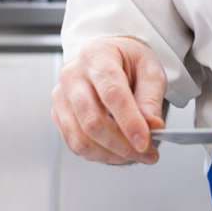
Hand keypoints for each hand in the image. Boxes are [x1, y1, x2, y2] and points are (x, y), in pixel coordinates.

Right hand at [52, 37, 166, 165]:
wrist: (107, 56)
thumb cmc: (127, 61)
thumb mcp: (149, 70)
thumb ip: (151, 98)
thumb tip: (152, 126)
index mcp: (97, 56)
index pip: (112, 94)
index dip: (129, 122)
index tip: (145, 142)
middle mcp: (73, 75)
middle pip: (92, 120)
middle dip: (122, 145)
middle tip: (146, 153)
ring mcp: (62, 96)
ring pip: (81, 137)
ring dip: (111, 154)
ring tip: (134, 155)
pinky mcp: (59, 114)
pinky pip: (75, 143)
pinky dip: (98, 154)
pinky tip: (116, 152)